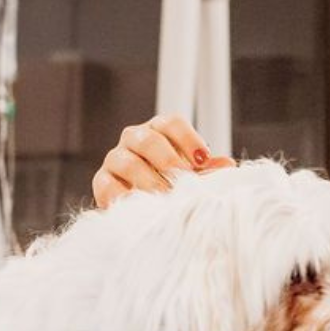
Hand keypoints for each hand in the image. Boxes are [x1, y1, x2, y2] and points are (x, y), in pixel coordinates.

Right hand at [91, 115, 236, 208]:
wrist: (142, 207)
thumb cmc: (171, 184)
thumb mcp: (192, 175)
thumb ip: (207, 170)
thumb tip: (227, 165)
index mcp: (158, 131)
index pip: (170, 123)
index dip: (187, 138)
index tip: (203, 160)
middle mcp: (134, 139)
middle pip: (147, 139)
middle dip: (167, 160)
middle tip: (182, 181)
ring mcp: (116, 158)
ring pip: (126, 161)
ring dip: (148, 181)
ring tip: (164, 198)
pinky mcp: (102, 181)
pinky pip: (107, 185)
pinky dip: (123, 196)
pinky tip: (139, 207)